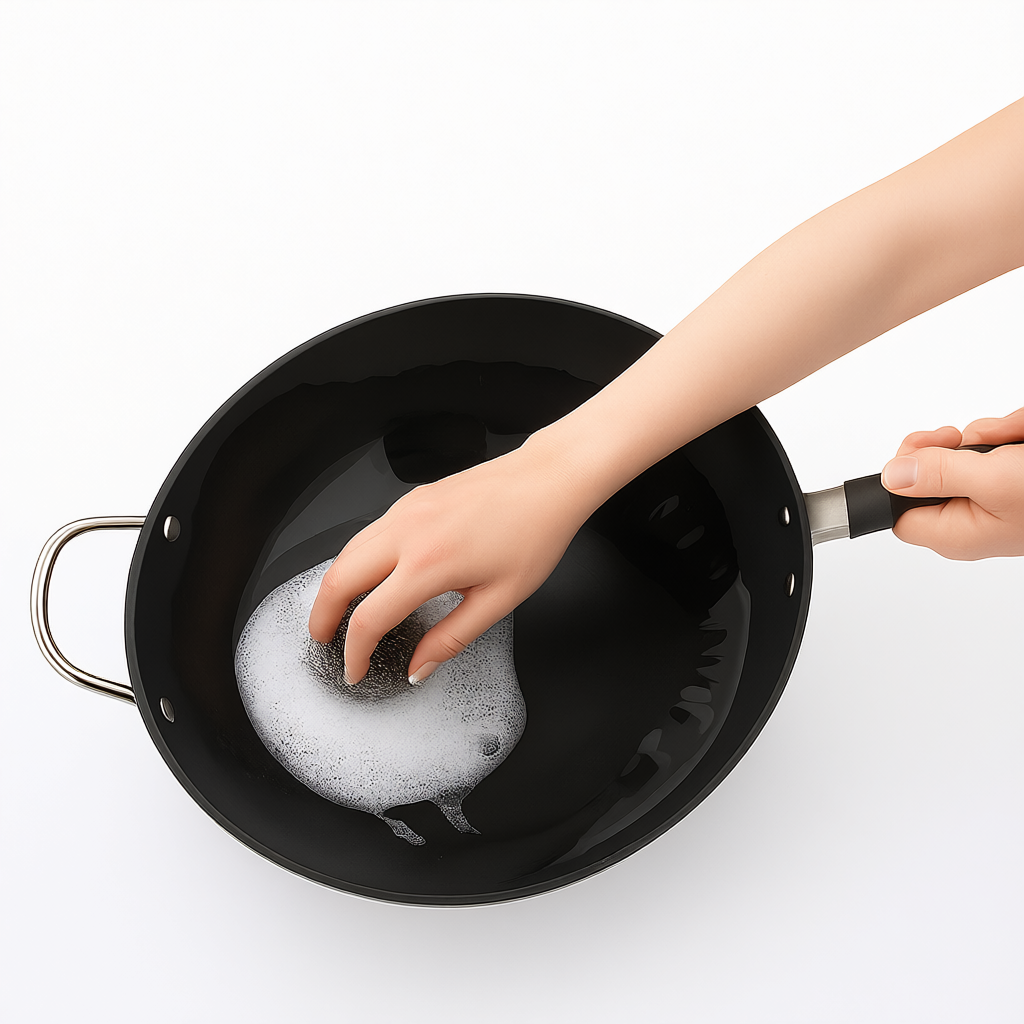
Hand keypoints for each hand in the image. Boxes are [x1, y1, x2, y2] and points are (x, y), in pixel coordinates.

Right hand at [307, 437, 590, 683]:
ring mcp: (406, 510)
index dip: (355, 653)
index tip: (356, 670)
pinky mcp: (411, 499)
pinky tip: (368, 577)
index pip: (369, 619)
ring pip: (347, 552)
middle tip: (323, 642)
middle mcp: (407, 532)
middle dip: (322, 618)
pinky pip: (367, 533)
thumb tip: (419, 668)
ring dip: (335, 586)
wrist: (549, 480)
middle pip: (338, 579)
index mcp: (429, 564)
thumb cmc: (534, 533)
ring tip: (340, 614)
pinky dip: (354, 560)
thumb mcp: (499, 600)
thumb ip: (451, 639)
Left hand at [882, 407, 1023, 558]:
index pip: (897, 512)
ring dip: (991, 436)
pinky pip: (996, 447)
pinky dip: (1012, 434)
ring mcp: (994, 499)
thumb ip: (938, 474)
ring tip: (1016, 443)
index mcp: (956, 533)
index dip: (900, 476)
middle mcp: (971, 519)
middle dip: (953, 446)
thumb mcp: (994, 480)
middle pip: (928, 474)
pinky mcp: (1013, 479)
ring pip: (966, 453)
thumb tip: (891, 475)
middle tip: (967, 441)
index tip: (920, 449)